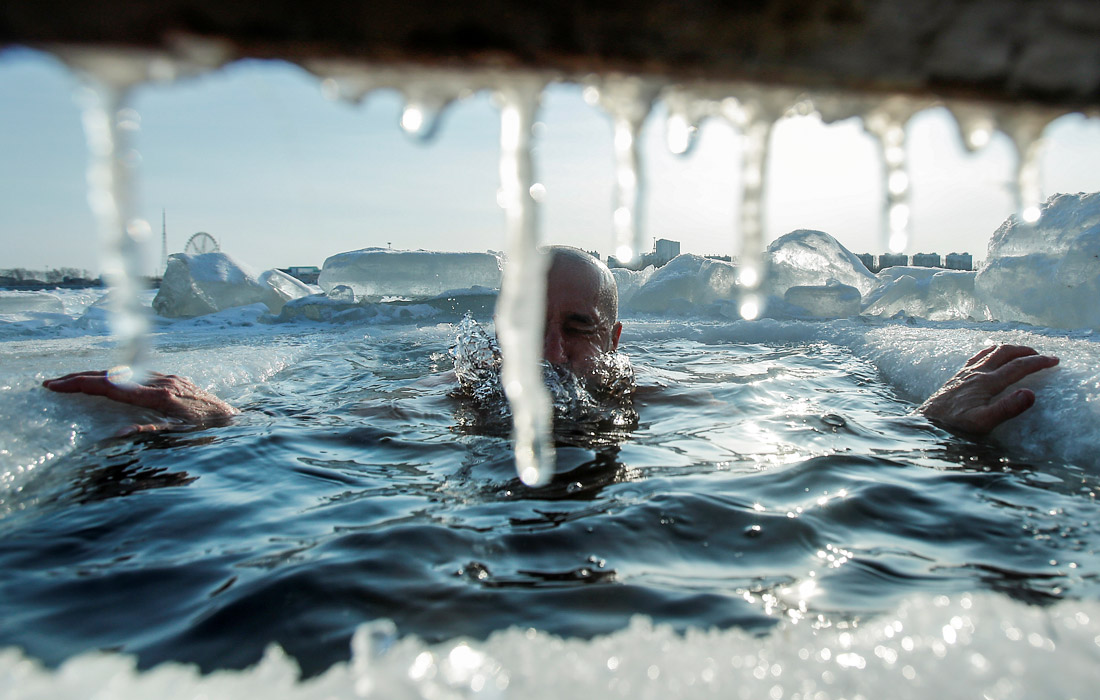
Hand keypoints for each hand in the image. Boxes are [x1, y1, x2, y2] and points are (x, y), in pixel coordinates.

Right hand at [43, 370, 237, 432]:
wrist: (233, 418)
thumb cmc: (206, 431)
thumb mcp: (178, 436)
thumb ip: (149, 432)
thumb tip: (117, 433)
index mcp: (158, 396)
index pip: (110, 386)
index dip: (80, 385)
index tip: (55, 386)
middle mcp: (161, 381)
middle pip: (112, 375)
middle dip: (81, 378)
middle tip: (54, 383)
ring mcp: (168, 377)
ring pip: (125, 372)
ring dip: (98, 376)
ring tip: (74, 383)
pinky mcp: (174, 378)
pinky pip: (139, 373)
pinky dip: (118, 376)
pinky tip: (109, 382)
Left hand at [917, 344, 1057, 434]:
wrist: (928, 422)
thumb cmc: (955, 425)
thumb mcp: (983, 422)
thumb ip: (1007, 408)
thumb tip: (1030, 394)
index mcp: (986, 383)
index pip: (1018, 367)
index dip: (1038, 362)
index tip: (1054, 361)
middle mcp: (976, 373)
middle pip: (1005, 353)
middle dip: (1025, 351)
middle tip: (1041, 355)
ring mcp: (965, 373)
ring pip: (990, 351)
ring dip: (1009, 348)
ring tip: (1021, 351)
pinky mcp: (957, 376)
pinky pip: (976, 356)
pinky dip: (990, 351)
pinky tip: (990, 355)